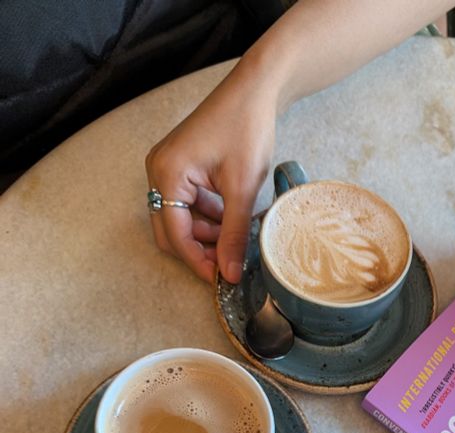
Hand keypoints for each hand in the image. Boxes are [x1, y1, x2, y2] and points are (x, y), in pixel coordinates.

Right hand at [145, 59, 276, 283]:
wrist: (255, 91)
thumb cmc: (246, 129)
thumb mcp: (242, 189)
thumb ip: (234, 235)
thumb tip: (229, 274)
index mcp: (167, 174)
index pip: (175, 234)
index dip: (198, 261)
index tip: (222, 279)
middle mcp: (158, 171)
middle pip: (170, 230)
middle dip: (198, 249)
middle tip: (229, 263)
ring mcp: (168, 168)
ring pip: (180, 220)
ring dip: (205, 235)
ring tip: (237, 239)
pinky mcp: (181, 167)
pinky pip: (188, 204)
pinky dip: (208, 218)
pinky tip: (232, 222)